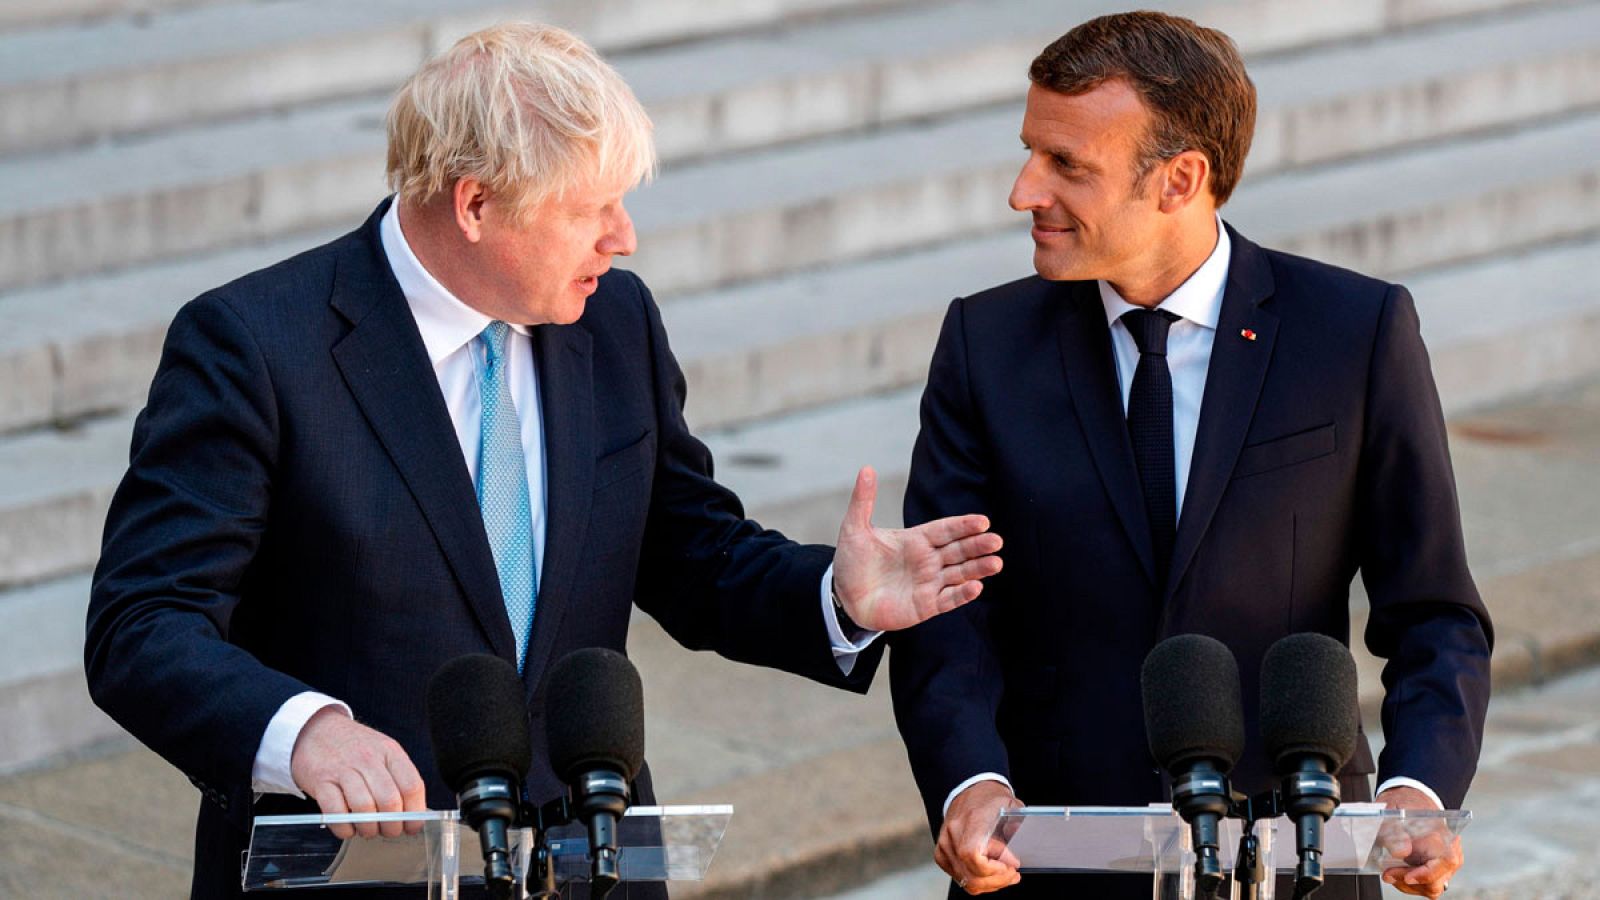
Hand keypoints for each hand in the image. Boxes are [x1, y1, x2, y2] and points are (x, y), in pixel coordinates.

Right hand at [291, 706, 427, 838]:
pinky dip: (344, 828)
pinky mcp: (321, 781)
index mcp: (390, 752)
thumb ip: (398, 778)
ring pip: (364, 810)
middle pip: (390, 801)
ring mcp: (344, 770)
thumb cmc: (354, 747)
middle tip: (388, 831)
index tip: (412, 826)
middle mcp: (368, 759)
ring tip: (368, 830)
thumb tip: (412, 814)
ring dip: (369, 829)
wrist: (316, 730)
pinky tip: (348, 827)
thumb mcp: (382, 752)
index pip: (412, 786)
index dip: (415, 813)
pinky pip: (337, 814)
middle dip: (392, 826)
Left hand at [833, 466, 1002, 631]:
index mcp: (917, 539)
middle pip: (959, 550)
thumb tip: (866, 468)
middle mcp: (928, 560)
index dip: (964, 526)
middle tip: (996, 540)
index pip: (946, 530)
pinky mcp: (926, 605)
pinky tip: (976, 587)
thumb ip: (863, 501)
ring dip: (978, 568)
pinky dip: (962, 594)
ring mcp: (929, 583)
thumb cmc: (852, 562)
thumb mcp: (854, 529)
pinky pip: (948, 599)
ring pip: (960, 574)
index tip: (982, 521)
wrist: (843, 597)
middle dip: (977, 545)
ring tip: (996, 563)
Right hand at [937, 780, 1022, 893]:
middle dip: (997, 880)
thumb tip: (1017, 854)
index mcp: (971, 820)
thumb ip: (1018, 828)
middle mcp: (953, 833)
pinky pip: (960, 878)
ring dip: (989, 884)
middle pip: (972, 874)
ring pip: (966, 881)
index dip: (994, 867)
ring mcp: (945, 845)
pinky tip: (990, 874)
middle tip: (1013, 874)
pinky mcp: (941, 854)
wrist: (969, 790)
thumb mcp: (1011, 806)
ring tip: (1005, 876)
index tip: (1013, 864)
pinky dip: (977, 882)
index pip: (972, 854)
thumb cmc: (990, 799)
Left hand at [1375, 786, 1460, 897]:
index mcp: (1442, 835)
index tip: (1406, 876)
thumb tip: (1401, 852)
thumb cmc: (1404, 804)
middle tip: (1387, 873)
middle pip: (1436, 881)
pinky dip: (1413, 882)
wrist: (1413, 798)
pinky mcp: (1439, 868)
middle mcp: (1450, 851)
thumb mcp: (1392, 812)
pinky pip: (1429, 884)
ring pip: (1433, 887)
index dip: (1425, 874)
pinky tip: (1398, 872)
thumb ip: (1394, 832)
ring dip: (1409, 884)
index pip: (1445, 862)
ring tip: (1390, 872)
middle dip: (1409, 881)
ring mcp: (1446, 862)